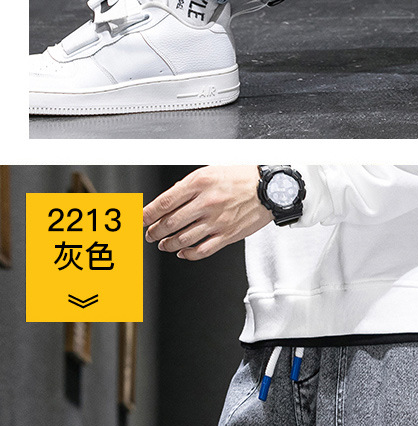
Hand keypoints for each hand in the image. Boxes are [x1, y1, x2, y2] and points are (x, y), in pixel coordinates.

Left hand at [143, 165, 271, 260]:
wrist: (269, 190)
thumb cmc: (242, 178)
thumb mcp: (210, 171)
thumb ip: (189, 185)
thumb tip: (171, 198)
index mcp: (199, 183)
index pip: (165, 202)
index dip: (149, 214)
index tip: (141, 219)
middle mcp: (206, 203)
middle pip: (171, 223)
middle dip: (155, 231)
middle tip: (149, 234)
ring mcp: (216, 222)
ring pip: (184, 239)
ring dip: (169, 244)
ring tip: (163, 244)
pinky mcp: (227, 235)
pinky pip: (203, 250)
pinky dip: (189, 254)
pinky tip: (183, 253)